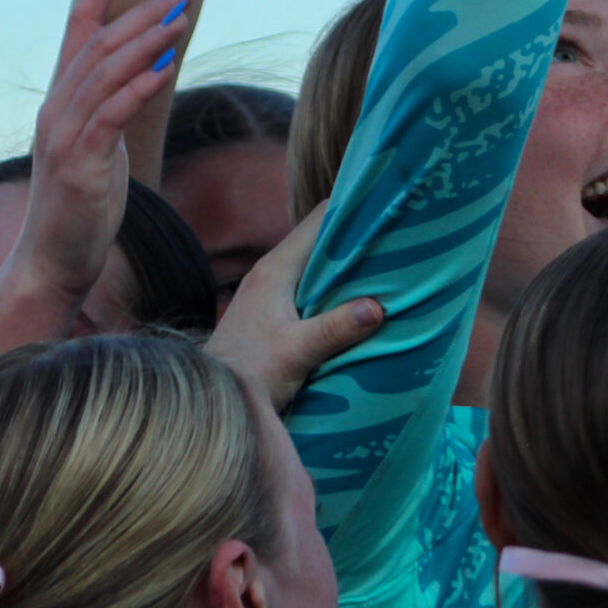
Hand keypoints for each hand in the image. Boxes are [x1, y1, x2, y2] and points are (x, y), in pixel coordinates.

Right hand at [9, 0, 194, 305]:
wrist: (51, 263)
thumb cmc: (79, 208)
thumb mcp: (97, 148)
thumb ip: (110, 108)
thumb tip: (144, 74)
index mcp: (59, 102)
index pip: (77, 29)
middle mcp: (55, 109)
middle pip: (98, 42)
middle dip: (140, 8)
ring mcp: (63, 136)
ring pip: (103, 72)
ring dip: (144, 39)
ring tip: (182, 14)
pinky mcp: (79, 165)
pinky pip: (111, 116)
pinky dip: (138, 87)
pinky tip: (166, 67)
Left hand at [205, 207, 382, 408]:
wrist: (209, 397)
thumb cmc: (249, 374)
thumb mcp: (297, 352)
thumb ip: (335, 329)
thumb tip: (377, 307)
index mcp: (276, 269)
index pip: (320, 219)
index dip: (353, 210)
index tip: (387, 212)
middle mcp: (271, 271)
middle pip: (320, 239)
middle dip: (355, 238)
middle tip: (397, 241)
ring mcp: (269, 290)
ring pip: (314, 264)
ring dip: (345, 266)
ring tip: (387, 267)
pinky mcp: (270, 310)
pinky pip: (308, 286)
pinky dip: (332, 287)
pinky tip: (356, 300)